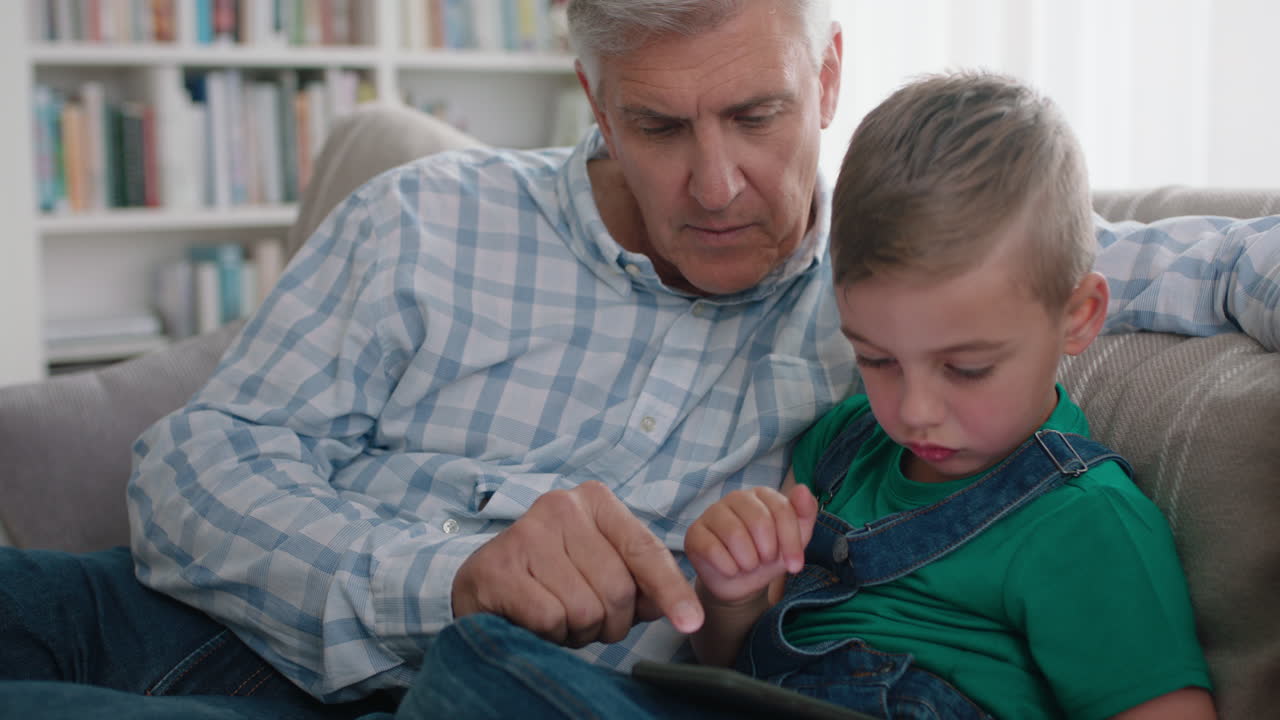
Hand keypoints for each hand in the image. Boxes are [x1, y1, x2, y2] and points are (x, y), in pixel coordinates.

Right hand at [451, 480, 702, 646]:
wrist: (482, 584)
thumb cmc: (552, 577)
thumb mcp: (602, 568)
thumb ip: (642, 582)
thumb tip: (680, 608)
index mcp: (595, 500)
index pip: (645, 550)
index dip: (671, 591)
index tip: (690, 623)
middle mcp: (561, 506)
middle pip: (618, 588)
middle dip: (610, 622)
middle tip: (587, 620)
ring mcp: (527, 534)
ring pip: (586, 608)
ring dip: (578, 631)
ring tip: (559, 617)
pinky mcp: (499, 567)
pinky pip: (551, 618)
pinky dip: (550, 633)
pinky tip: (534, 620)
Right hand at [684, 483, 817, 606]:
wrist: (739, 582)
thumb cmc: (767, 556)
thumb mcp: (794, 541)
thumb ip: (805, 513)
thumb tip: (802, 488)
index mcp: (762, 495)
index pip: (782, 509)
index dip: (791, 541)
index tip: (796, 566)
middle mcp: (736, 497)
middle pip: (759, 521)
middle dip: (768, 551)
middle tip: (764, 561)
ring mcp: (712, 512)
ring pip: (735, 535)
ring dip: (748, 561)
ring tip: (748, 565)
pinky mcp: (694, 533)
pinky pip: (713, 549)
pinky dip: (729, 568)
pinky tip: (731, 570)